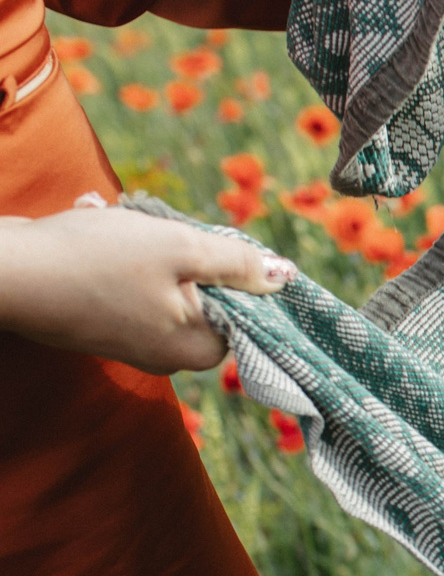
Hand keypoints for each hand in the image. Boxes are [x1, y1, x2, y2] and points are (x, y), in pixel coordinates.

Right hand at [0, 206, 290, 373]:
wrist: (0, 270)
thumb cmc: (94, 260)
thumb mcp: (180, 248)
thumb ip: (237, 263)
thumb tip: (283, 276)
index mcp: (196, 350)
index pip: (246, 312)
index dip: (229, 268)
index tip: (198, 242)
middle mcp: (166, 355)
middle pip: (204, 291)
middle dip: (179, 248)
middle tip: (150, 230)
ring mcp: (130, 339)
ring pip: (162, 276)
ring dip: (141, 239)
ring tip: (107, 221)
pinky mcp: (98, 318)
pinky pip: (124, 276)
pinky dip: (112, 244)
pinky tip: (89, 220)